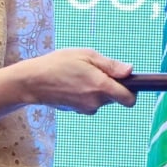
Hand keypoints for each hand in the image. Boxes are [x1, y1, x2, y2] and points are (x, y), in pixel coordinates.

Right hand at [13, 48, 136, 113]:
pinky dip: (87, 93)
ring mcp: (86, 109)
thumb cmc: (59, 63)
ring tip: (81, 74)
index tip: (128, 81)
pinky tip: (73, 83)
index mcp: (101, 87)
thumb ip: (111, 65)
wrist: (33, 82)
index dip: (133, 91)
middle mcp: (96, 102)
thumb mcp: (86, 55)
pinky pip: (91, 102)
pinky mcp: (77, 111)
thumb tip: (130, 70)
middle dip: (112, 85)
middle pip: (116, 97)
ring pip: (103, 99)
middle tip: (95, 70)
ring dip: (98, 89)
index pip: (130, 99)